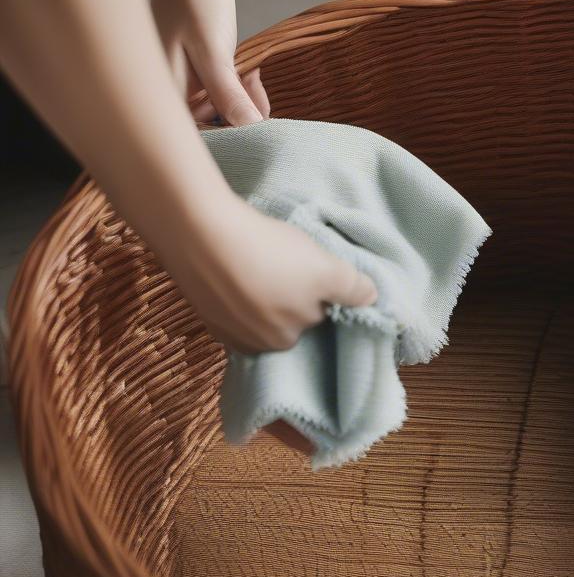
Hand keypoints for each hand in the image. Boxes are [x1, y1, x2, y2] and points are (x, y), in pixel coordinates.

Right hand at [151, 0, 268, 125]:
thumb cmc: (196, 3)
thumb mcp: (214, 53)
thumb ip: (228, 95)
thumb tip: (250, 129)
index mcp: (161, 92)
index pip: (191, 135)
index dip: (223, 140)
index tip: (251, 135)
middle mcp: (168, 94)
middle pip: (206, 127)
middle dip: (237, 118)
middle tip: (254, 96)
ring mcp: (181, 87)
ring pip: (218, 114)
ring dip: (241, 103)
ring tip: (250, 80)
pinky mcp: (195, 80)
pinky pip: (221, 98)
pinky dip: (239, 92)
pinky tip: (250, 78)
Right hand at [157, 192, 376, 354]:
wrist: (199, 230)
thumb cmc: (270, 254)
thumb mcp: (327, 270)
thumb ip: (353, 289)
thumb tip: (371, 300)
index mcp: (285, 343)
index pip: (314, 319)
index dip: (316, 292)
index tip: (306, 270)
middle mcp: (252, 346)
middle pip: (284, 318)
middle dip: (287, 294)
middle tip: (280, 260)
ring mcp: (221, 328)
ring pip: (255, 311)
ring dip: (259, 290)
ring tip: (256, 258)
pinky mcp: (199, 307)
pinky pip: (228, 301)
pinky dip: (233, 286)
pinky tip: (232, 264)